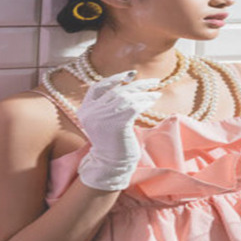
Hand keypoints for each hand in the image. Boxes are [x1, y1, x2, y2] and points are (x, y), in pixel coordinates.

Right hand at [76, 70, 161, 190]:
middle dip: (136, 84)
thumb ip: (107, 106)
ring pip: (126, 96)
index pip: (96, 87)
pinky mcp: (117, 122)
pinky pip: (134, 105)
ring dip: (144, 92)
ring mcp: (102, 116)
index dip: (113, 79)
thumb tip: (126, 86)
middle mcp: (91, 112)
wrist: (111, 165)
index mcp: (85, 111)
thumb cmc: (112, 144)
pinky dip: (145, 101)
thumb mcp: (104, 122)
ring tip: (155, 94)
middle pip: (116, 90)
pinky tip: (153, 100)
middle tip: (152, 81)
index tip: (129, 75)